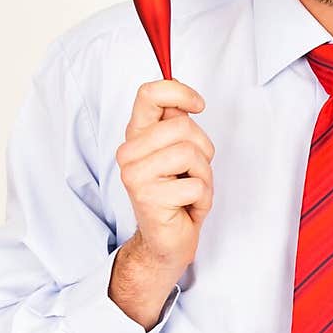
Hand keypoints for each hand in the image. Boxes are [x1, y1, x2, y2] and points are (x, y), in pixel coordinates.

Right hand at [115, 78, 214, 271]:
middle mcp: (129, 153)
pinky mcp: (148, 198)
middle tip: (193, 171)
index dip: (179, 92)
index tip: (198, 105)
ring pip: (191, 153)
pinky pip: (196, 184)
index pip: (149, 94)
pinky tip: (188, 207)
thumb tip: (185, 101)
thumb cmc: (176, 194)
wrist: (166, 241)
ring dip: (204, 175)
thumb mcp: (179, 152)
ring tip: (190, 189)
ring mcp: (135, 175)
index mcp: (136, 136)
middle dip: (202, 150)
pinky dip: (203, 198)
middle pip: (182, 126)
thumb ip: (177, 124)